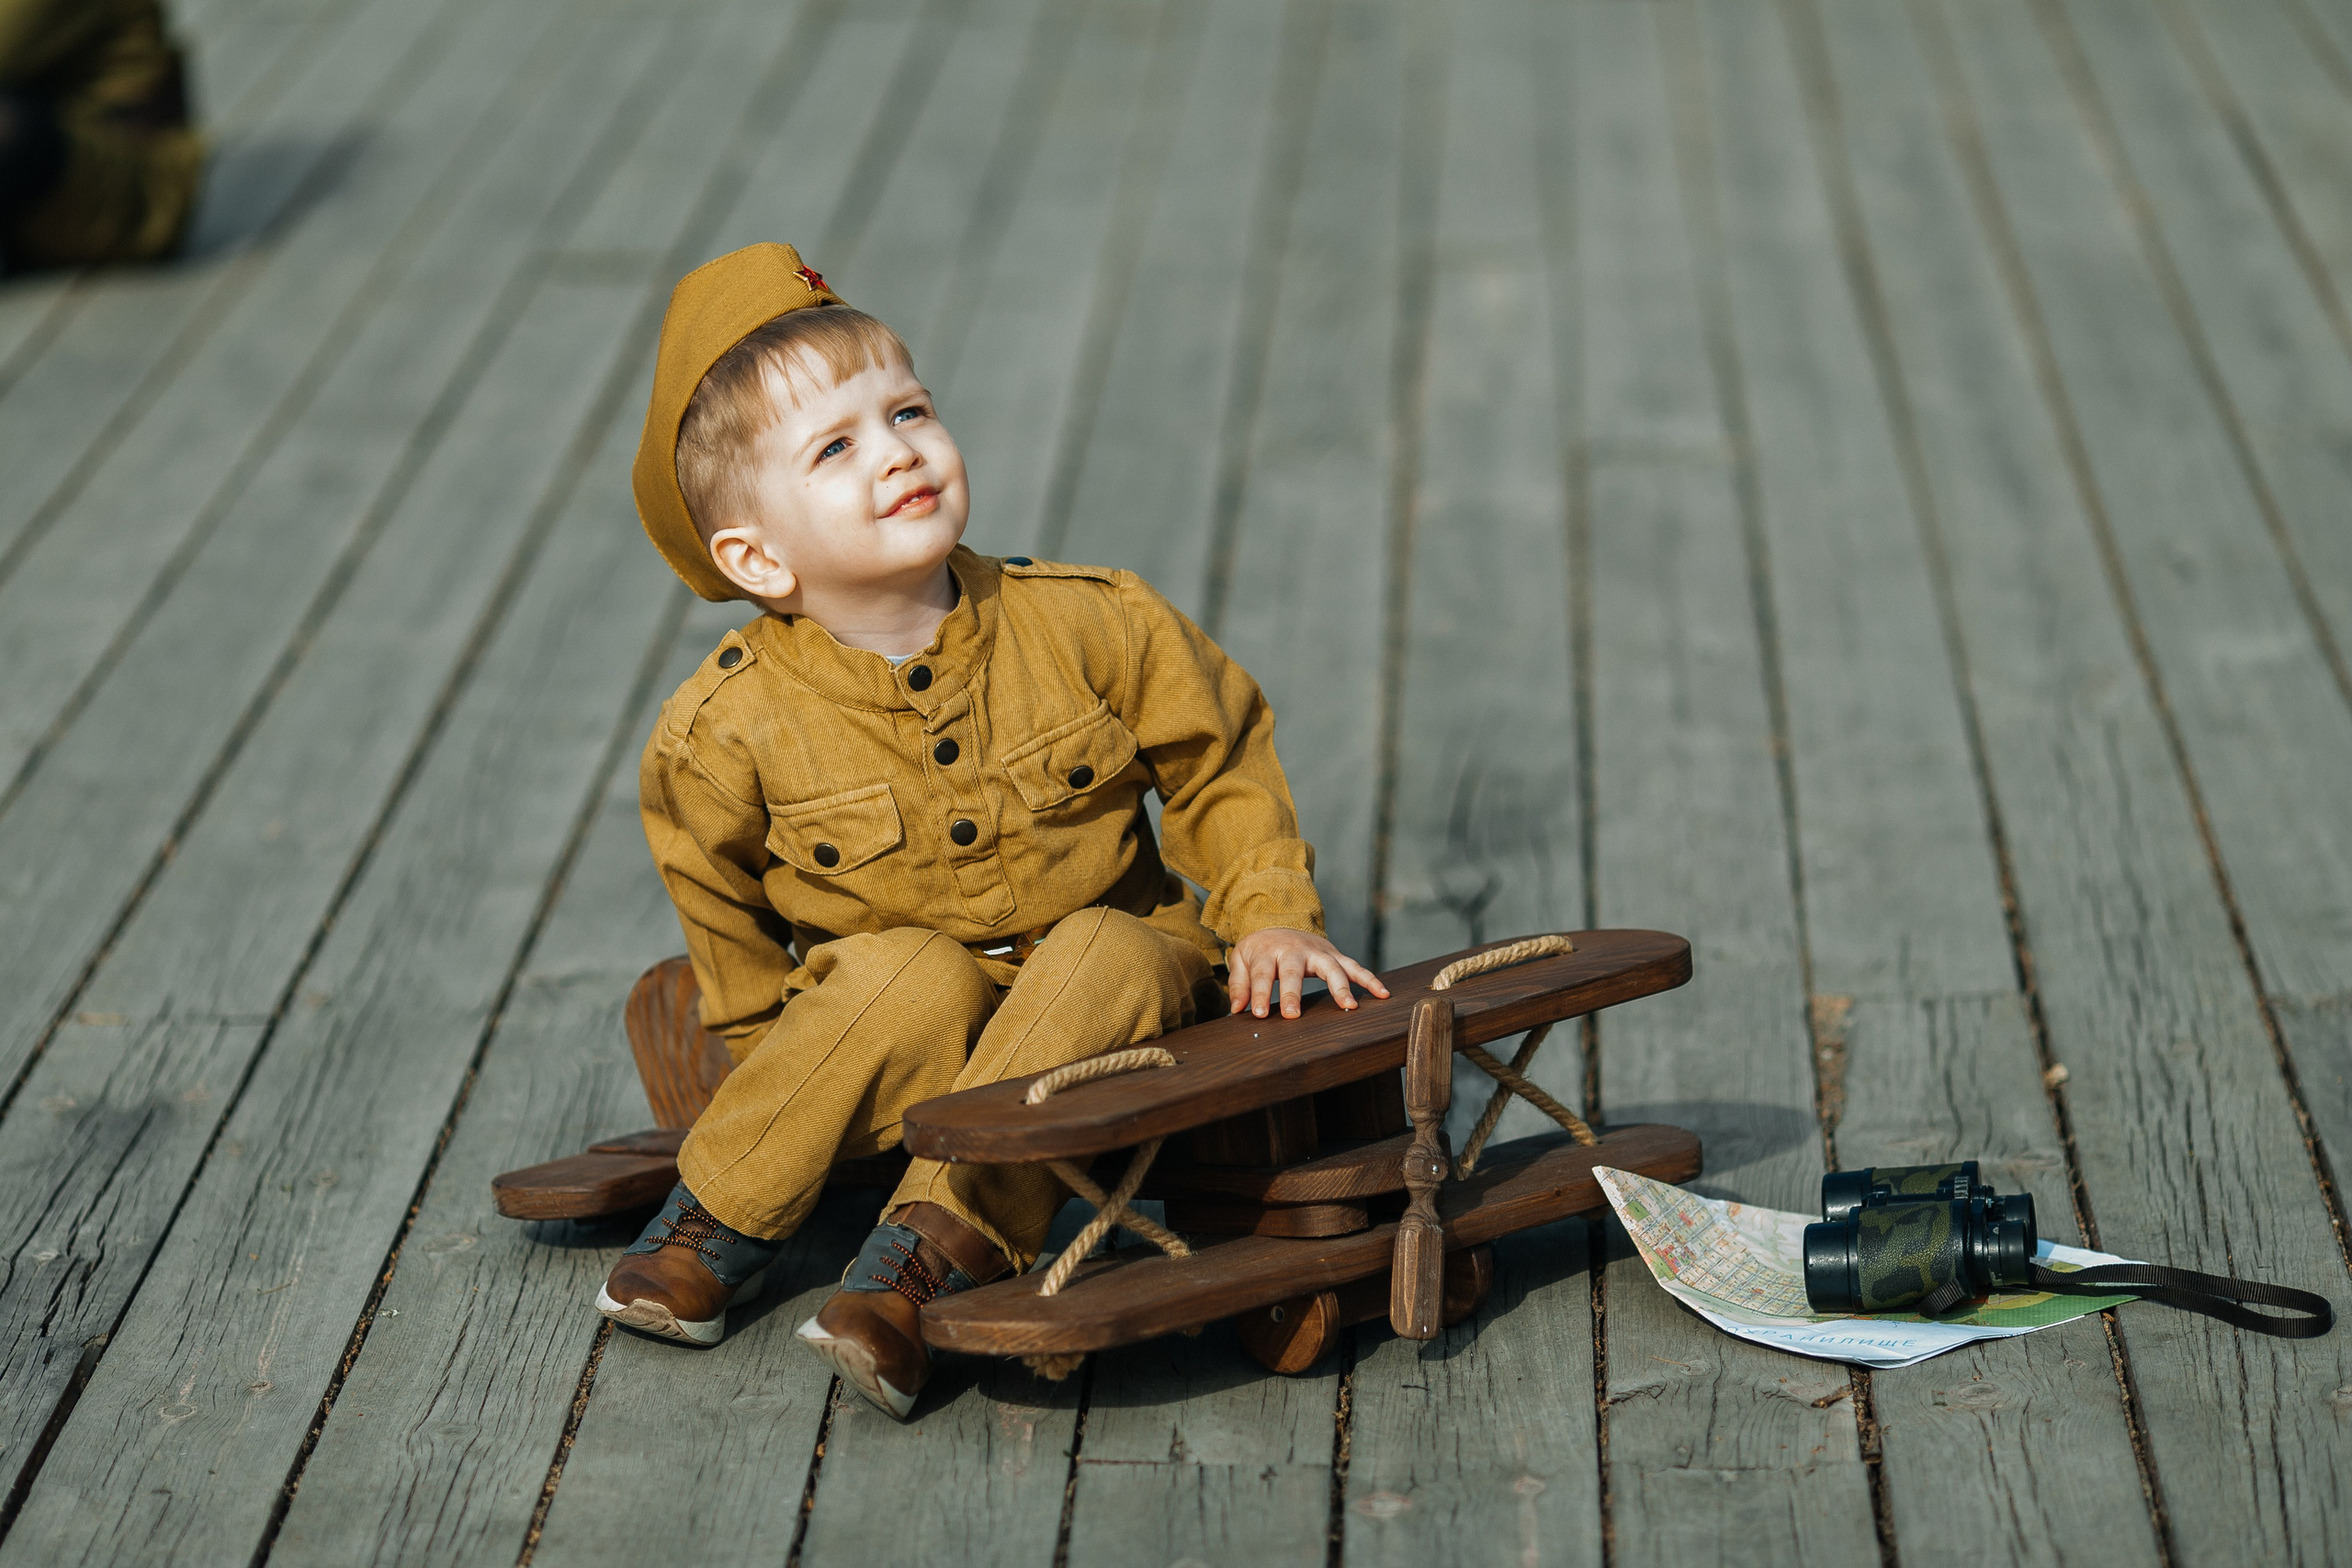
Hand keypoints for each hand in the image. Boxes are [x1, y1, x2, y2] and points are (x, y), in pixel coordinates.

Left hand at [1227, 927, 1389, 1018]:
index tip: (1258, 1014)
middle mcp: (1295, 949)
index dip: (1260, 993)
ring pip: (1331, 967)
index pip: (1263, 973)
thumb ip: (1240, 983)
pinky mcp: (1335, 956)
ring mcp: (1318, 952)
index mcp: (1269, 951)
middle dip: (1294, 992)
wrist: (1280, 922)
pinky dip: (1370, 979)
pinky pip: (1355, 967)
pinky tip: (1383, 993)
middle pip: (1295, 971)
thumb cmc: (1260, 949)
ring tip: (1349, 1007)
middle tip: (1293, 1015)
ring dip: (1341, 986)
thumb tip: (1237, 1010)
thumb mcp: (1242, 959)